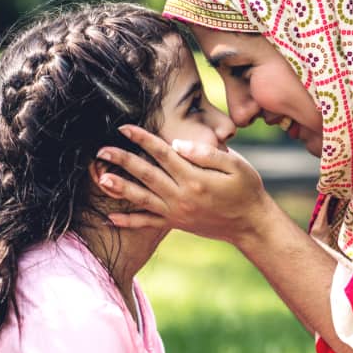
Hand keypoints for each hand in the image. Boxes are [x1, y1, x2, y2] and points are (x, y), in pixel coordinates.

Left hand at [95, 125, 269, 242]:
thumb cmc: (247, 190)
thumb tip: (176, 144)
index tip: (124, 128)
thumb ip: (206, 154)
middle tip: (101, 150)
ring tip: (100, 179)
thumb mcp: (237, 166)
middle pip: (146, 174)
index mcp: (195, 178)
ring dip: (119, 188)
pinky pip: (148, 224)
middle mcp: (181, 196)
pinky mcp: (176, 224)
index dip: (142, 139)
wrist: (251, 224)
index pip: (162, 153)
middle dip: (122, 160)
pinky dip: (129, 221)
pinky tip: (110, 218)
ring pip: (142, 199)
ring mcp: (177, 212)